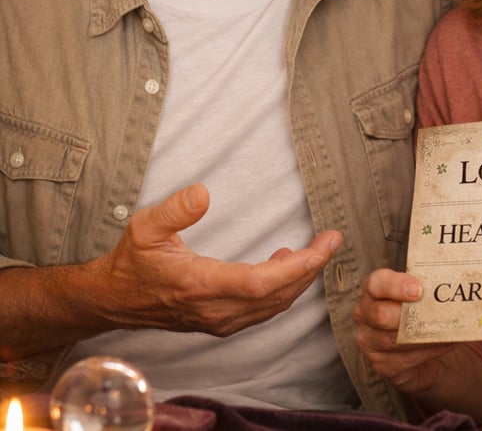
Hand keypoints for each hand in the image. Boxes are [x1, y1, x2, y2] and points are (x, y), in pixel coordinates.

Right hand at [89, 183, 341, 335]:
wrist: (114, 300)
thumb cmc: (132, 262)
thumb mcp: (144, 227)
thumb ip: (174, 210)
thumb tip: (204, 192)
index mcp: (201, 285)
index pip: (261, 283)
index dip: (299, 267)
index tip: (324, 245)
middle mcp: (215, 310)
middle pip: (277, 295)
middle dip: (311, 268)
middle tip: (333, 240)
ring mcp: (219, 320)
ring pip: (273, 305)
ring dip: (300, 279)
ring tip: (317, 249)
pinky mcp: (221, 321)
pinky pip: (263, 309)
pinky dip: (283, 289)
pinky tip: (286, 264)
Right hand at [353, 269, 457, 393]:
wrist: (411, 346)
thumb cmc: (414, 311)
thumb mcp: (415, 295)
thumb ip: (427, 287)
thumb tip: (455, 284)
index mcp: (373, 291)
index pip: (376, 283)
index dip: (396, 285)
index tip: (419, 289)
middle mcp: (365, 315)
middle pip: (381, 315)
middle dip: (408, 313)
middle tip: (435, 311)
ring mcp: (370, 343)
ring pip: (396, 341)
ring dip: (426, 335)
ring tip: (450, 328)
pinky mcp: (382, 365)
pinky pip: (408, 358)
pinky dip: (431, 350)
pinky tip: (447, 343)